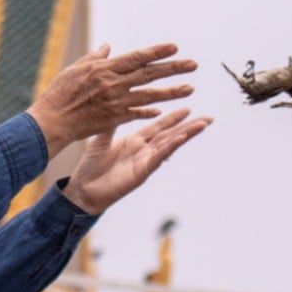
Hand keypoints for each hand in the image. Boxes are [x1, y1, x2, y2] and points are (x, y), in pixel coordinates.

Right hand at [26, 43, 197, 157]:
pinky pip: (137, 113)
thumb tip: (108, 47)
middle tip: (193, 65)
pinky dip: (150, 110)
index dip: (157, 52)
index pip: (137, 58)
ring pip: (149, 95)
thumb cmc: (59, 93)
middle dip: (173, 69)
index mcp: (104, 68)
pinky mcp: (114, 119)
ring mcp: (115, 102)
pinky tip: (163, 110)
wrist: (51, 121)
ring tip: (190, 89)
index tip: (174, 48)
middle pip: (149, 74)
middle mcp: (113, 84)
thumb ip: (95, 58)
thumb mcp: (75, 69)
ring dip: (171, 92)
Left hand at [61, 108, 212, 213]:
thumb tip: (114, 101)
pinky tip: (181, 139)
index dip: (173, 118)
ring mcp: (144, 161)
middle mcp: (143, 150)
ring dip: (186, 135)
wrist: (83, 189)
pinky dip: (169, 148)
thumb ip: (110, 123)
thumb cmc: (90, 166)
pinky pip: (158, 158)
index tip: (188, 107)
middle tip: (208, 118)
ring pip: (169, 145)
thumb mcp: (101, 138)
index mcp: (135, 141)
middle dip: (189, 126)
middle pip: (171, 135)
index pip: (158, 126)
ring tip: (202, 125)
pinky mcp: (141, 172)